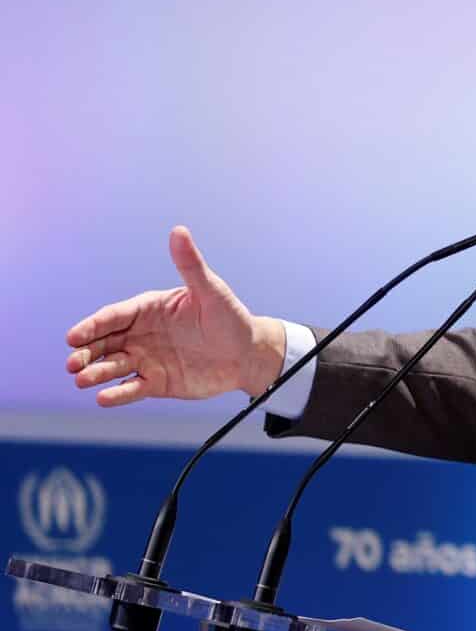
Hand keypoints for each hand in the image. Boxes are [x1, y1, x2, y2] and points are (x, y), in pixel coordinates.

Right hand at [64, 226, 284, 405]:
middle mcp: (141, 334)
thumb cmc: (230, 317)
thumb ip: (191, 265)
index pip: (113, 317)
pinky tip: (104, 399)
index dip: (93, 326)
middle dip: (85, 352)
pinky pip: (132, 389)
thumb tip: (179, 231)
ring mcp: (146, 359)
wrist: (248, 353)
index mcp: (148, 309)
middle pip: (105, 343)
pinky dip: (118, 394)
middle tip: (72, 363)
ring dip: (96, 373)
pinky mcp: (156, 382)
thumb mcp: (211, 290)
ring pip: (113, 366)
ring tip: (82, 380)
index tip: (74, 336)